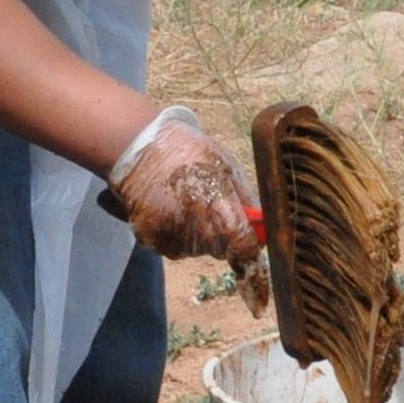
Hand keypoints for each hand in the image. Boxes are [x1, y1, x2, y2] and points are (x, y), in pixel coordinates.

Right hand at [107, 107, 263, 268]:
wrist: (141, 147)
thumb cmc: (191, 153)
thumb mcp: (228, 169)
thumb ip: (247, 203)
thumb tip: (263, 230)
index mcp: (221, 214)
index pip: (244, 250)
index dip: (251, 254)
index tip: (251, 256)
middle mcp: (197, 233)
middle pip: (221, 250)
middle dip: (223, 235)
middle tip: (210, 205)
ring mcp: (171, 239)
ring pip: (197, 249)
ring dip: (197, 234)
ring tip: (185, 201)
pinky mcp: (151, 241)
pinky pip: (173, 246)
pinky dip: (175, 233)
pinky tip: (168, 207)